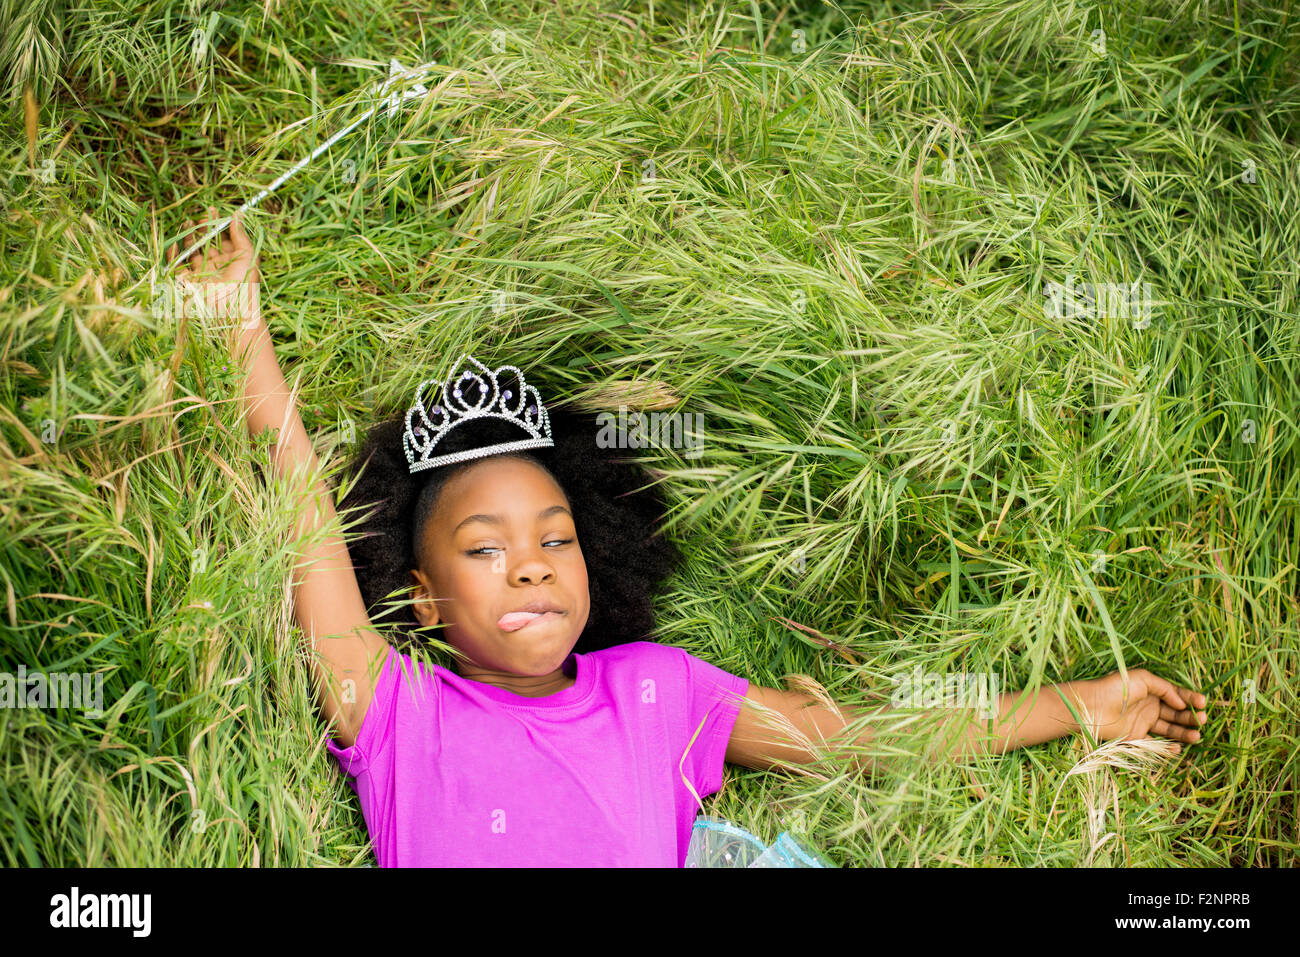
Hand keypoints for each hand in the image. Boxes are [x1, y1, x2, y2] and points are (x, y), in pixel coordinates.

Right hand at [165, 206, 261, 330]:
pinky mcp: (189, 281)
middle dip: (203, 227)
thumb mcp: (248, 256)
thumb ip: (241, 235)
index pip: (223, 238)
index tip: (214, 210)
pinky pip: (177, 266)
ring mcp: (202, 273)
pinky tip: (175, 243)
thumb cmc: (244, 283)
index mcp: (232, 260)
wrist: (231, 310)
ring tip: (187, 222)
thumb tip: (237, 215)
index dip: (218, 224)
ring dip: (188, 236)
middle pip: (207, 242)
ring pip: (191, 250)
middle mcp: (216, 265)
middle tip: (202, 215)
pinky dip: (173, 254)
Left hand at [1075, 669, 1207, 751]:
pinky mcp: (1135, 737)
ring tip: (1197, 735)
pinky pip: (1155, 744)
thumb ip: (1164, 688)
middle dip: (1190, 716)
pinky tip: (1179, 747)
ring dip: (1184, 732)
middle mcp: (1148, 706)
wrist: (1092, 706)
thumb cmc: (1115, 688)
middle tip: (1202, 720)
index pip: (1176, 695)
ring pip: (1169, 729)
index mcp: (1151, 691)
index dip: (1190, 698)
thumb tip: (1181, 702)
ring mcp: (1142, 722)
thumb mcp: (1142, 679)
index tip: (1204, 703)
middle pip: (1175, 713)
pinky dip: (1168, 747)